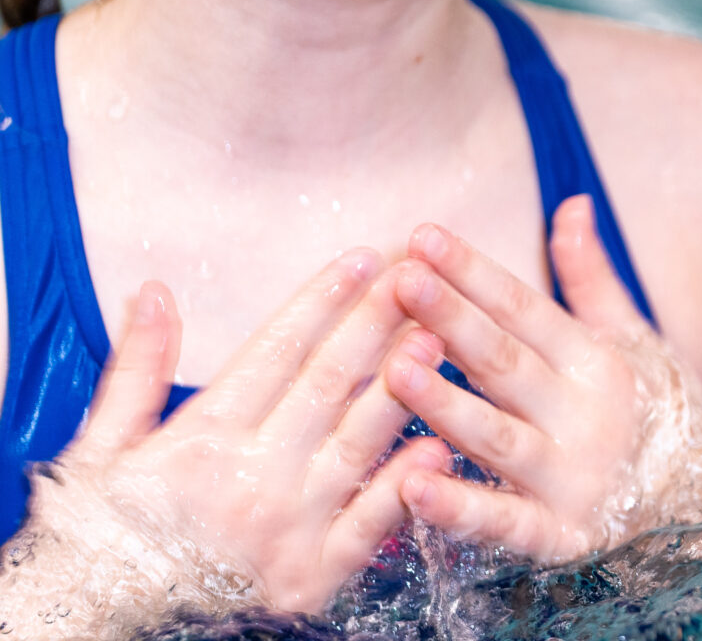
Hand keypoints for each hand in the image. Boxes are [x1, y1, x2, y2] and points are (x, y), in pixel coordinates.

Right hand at [14, 251, 451, 625]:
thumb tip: (154, 291)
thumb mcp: (103, 447)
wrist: (99, 627)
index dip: (323, 300)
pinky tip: (438, 445)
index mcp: (201, 440)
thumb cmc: (104, 535)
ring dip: (403, 387)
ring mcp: (286, 531)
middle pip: (328, 384)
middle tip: (418, 278)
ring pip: (358, 443)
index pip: (277, 350)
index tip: (362, 259)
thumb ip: (137, 368)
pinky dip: (404, 485)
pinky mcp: (311, 580)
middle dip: (376, 324)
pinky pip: (369, 525)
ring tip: (438, 336)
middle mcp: (249, 479)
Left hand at [388, 196, 701, 562]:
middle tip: (403, 280)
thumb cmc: (648, 408)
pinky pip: (504, 523)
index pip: (525, 309)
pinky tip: (413, 486)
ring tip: (394, 368)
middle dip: (452, 319)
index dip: (475, 272)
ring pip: (498, 437)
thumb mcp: (627, 337)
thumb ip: (589, 275)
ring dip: (446, 404)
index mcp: (595, 362)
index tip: (423, 235)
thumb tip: (573, 202)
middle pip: (506, 363)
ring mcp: (572, 478)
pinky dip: (461, 509)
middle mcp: (585, 416)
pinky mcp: (558, 536)